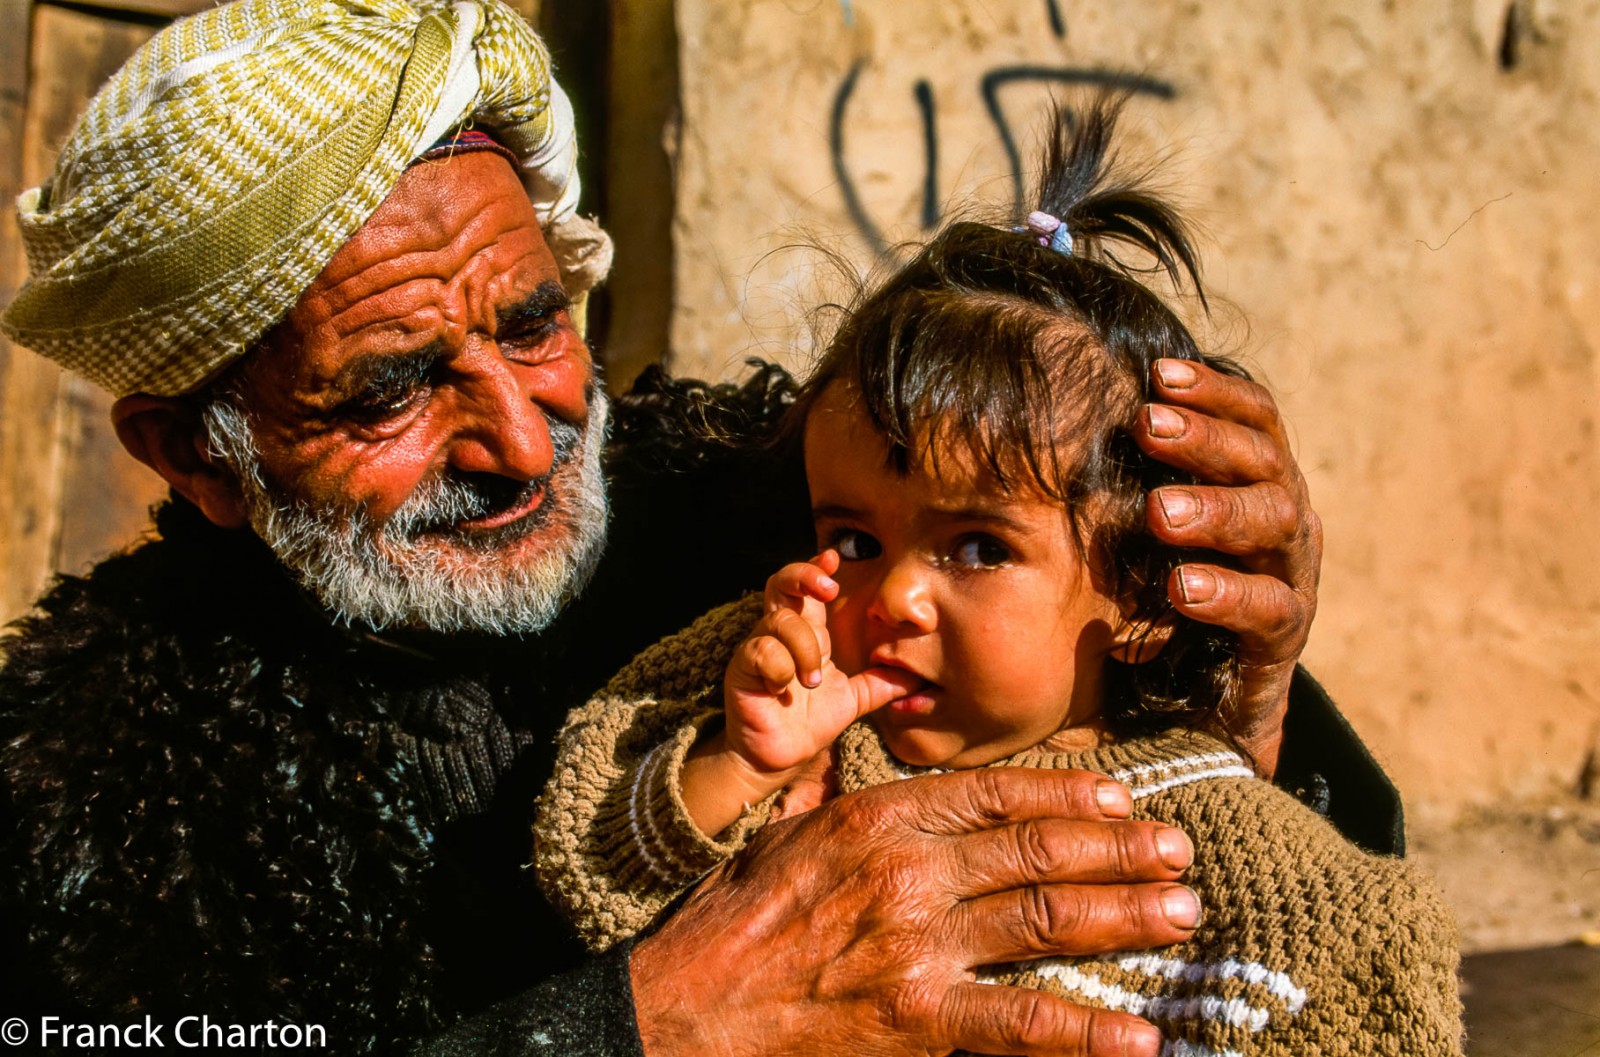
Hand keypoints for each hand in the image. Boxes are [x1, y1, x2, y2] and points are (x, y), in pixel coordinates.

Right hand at [632, 768, 1197, 1056]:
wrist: (682, 1008)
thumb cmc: (727, 922)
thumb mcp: (785, 837)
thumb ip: (846, 809)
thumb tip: (885, 792)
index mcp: (877, 817)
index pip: (995, 791)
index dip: (1068, 790)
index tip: (1121, 792)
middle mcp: (908, 869)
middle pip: (1038, 848)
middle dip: (1119, 847)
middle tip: (1177, 849)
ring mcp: (917, 944)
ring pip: (1046, 918)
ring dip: (1126, 913)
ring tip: (1183, 909)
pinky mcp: (917, 1020)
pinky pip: (1022, 1022)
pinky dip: (1089, 1031)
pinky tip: (1141, 1035)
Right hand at [723, 551, 918, 776]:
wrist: (778, 759)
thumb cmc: (810, 723)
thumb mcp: (855, 700)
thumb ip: (881, 683)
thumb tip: (919, 676)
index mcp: (808, 634)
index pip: (808, 589)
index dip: (817, 568)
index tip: (835, 558)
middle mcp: (780, 635)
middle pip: (780, 583)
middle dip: (804, 575)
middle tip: (828, 588)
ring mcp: (758, 649)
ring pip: (780, 620)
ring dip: (803, 647)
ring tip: (812, 681)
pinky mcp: (742, 669)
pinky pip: (761, 650)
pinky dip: (779, 666)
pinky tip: (783, 688)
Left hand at [1135, 358, 1321, 774]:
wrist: (1207, 704)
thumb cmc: (1165, 593)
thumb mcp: (1147, 532)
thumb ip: (1127, 482)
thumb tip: (1052, 415)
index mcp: (1255, 481)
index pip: (1253, 417)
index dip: (1213, 391)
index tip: (1157, 373)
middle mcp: (1283, 517)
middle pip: (1263, 458)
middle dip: (1204, 439)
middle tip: (1146, 428)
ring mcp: (1290, 574)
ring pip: (1273, 522)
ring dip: (1214, 509)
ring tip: (1158, 511)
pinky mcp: (1285, 637)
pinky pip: (1269, 608)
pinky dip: (1226, 594)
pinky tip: (1182, 588)